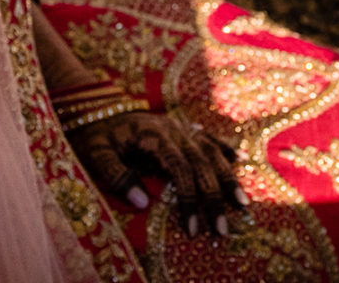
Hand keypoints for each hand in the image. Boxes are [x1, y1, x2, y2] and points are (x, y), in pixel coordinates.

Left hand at [67, 111, 247, 235]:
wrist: (95, 109)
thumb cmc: (95, 136)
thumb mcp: (97, 154)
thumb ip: (117, 175)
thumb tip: (142, 203)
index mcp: (154, 135)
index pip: (180, 169)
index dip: (189, 198)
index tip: (192, 228)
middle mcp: (173, 129)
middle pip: (201, 164)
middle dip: (214, 198)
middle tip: (221, 230)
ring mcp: (179, 127)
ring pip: (211, 152)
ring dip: (228, 178)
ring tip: (243, 204)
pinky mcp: (181, 127)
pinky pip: (208, 137)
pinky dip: (225, 148)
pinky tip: (242, 160)